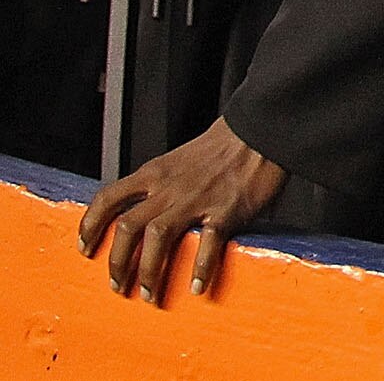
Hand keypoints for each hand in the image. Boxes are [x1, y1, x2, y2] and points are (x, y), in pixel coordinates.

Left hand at [78, 117, 284, 301]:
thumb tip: (144, 215)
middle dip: (117, 262)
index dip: (90, 226)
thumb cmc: (222, 146)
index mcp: (155, 173)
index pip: (108, 198)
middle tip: (117, 285)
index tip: (85, 248)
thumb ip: (159, 185)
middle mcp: (169, 187)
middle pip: (128, 227)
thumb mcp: (177, 160)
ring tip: (148, 293)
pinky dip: (200, 268)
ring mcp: (197, 199)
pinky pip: (207, 243)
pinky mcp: (226, 209)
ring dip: (148, 270)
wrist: (260, 130)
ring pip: (157, 237)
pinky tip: (198, 286)